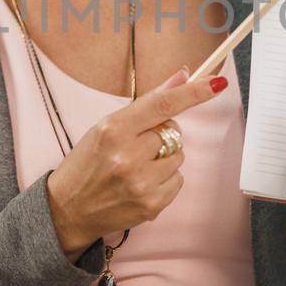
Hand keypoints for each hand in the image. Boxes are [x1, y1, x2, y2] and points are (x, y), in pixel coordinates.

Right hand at [46, 66, 228, 256]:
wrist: (67, 210)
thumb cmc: (87, 163)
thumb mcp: (105, 127)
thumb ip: (147, 103)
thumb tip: (182, 76)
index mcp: (113, 129)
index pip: (162, 104)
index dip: (194, 92)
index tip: (217, 82)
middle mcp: (127, 156)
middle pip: (173, 131)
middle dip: (163, 134)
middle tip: (137, 146)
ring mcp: (140, 183)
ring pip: (179, 157)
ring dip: (165, 158)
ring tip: (136, 167)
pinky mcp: (151, 205)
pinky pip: (178, 181)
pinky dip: (165, 180)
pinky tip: (141, 184)